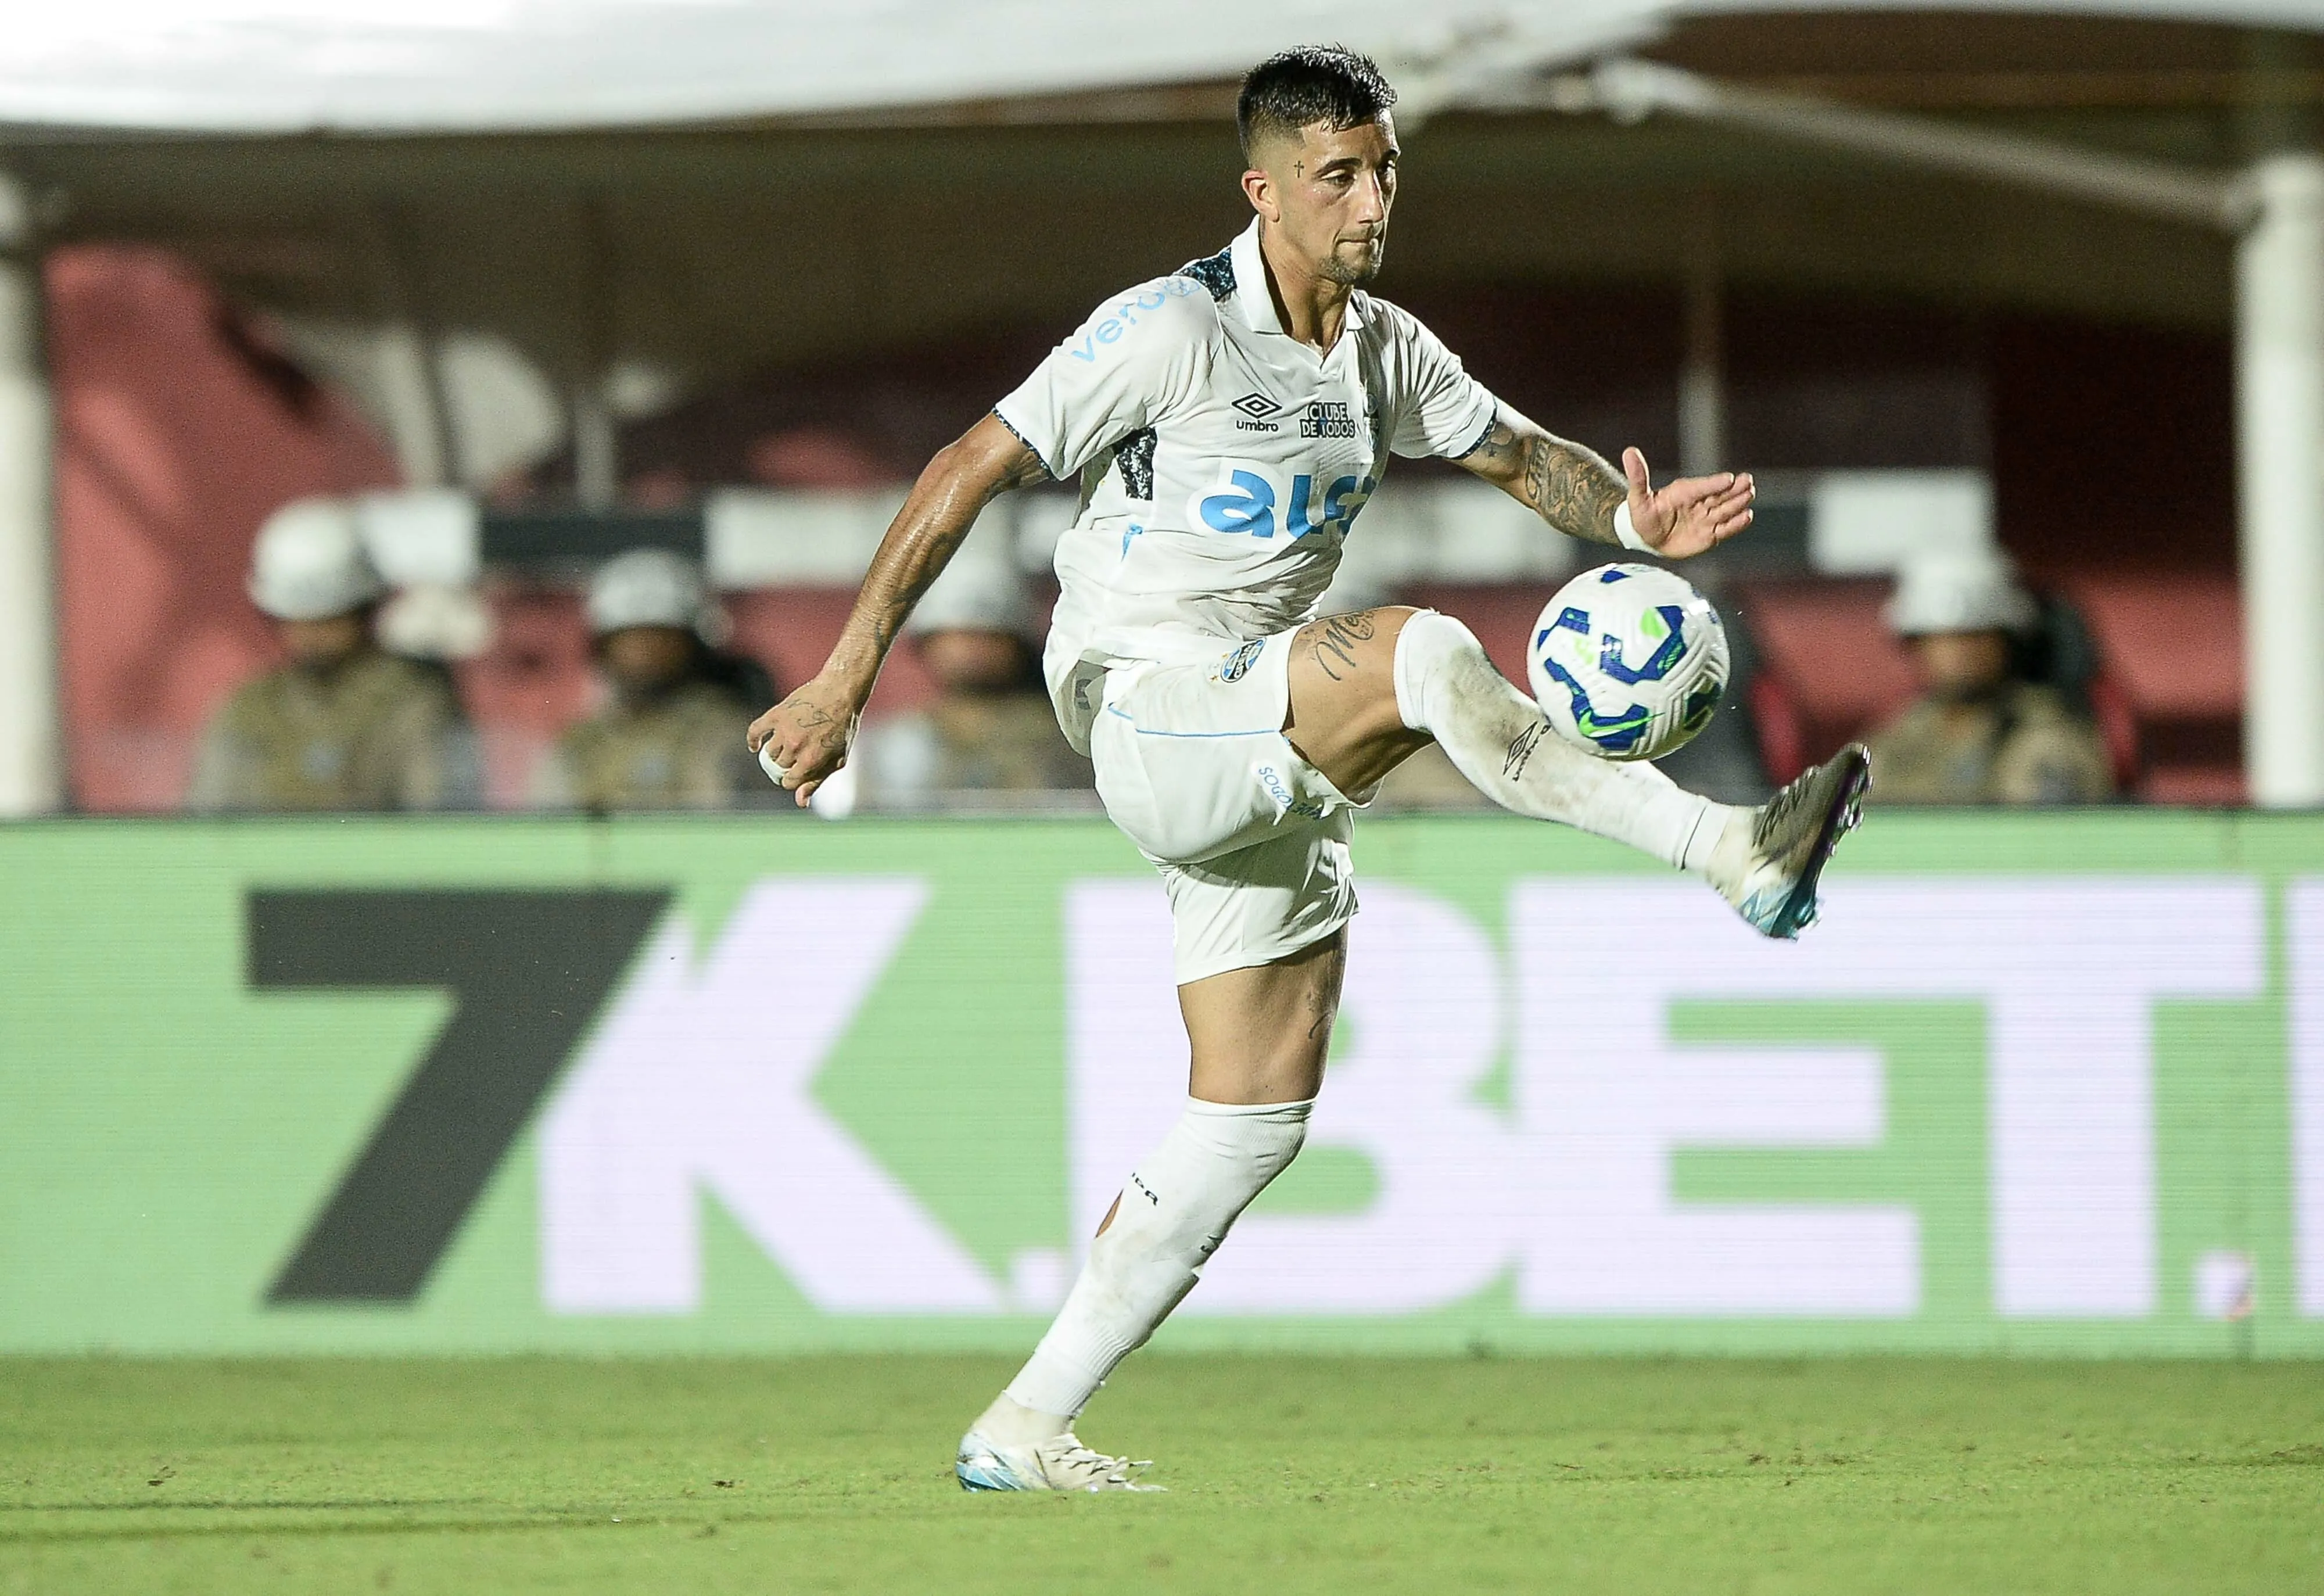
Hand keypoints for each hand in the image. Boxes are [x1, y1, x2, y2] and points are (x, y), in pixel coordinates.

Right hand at [746, 675, 861, 807]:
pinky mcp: (776, 714)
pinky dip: (752, 740)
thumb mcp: (837, 758)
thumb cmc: (843, 727)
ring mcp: (784, 730)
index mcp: (811, 760)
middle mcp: (795, 746)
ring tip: (786, 747)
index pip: (788, 782)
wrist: (839, 692)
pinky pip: (755, 731)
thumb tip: (800, 802)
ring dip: (774, 754)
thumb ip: (817, 780)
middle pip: (778, 767)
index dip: (791, 781)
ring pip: (768, 752)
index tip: (795, 775)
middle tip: (794, 759)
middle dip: (784, 767)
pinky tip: (755, 746)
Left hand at [1623, 447, 1752, 558]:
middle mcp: (1699, 502)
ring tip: (1749, 494)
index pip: (1702, 486)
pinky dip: (1735, 524)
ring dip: (1738, 503)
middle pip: (1720, 495)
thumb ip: (1638, 477)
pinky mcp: (1710, 535)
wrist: (1647, 538)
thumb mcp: (1638, 497)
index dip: (1714, 483)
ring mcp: (1705, 518)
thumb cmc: (1643, 515)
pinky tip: (1747, 516)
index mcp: (1684, 492)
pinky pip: (1725, 529)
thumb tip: (1629, 451)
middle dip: (1734, 489)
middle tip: (1747, 482)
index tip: (1728, 479)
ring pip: (1725, 509)